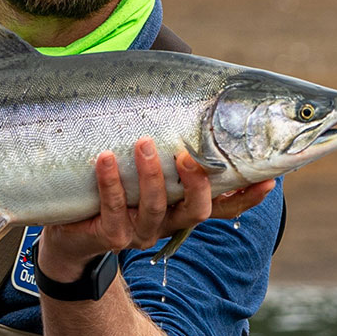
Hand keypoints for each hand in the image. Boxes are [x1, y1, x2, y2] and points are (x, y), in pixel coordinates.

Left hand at [35, 141, 276, 284]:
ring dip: (151, 175)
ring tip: (143, 142)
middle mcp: (166, 223)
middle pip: (197, 211)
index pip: (224, 206)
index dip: (247, 197)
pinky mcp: (109, 237)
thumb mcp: (145, 167)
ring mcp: (139, 233)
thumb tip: (199, 98)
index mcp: (182, 208)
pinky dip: (110, 181)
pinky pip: (112, 207)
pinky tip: (105, 157)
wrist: (68, 231)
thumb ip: (171, 146)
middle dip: (197, 182)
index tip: (269, 179)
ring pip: (154, 207)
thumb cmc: (113, 186)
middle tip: (188, 153)